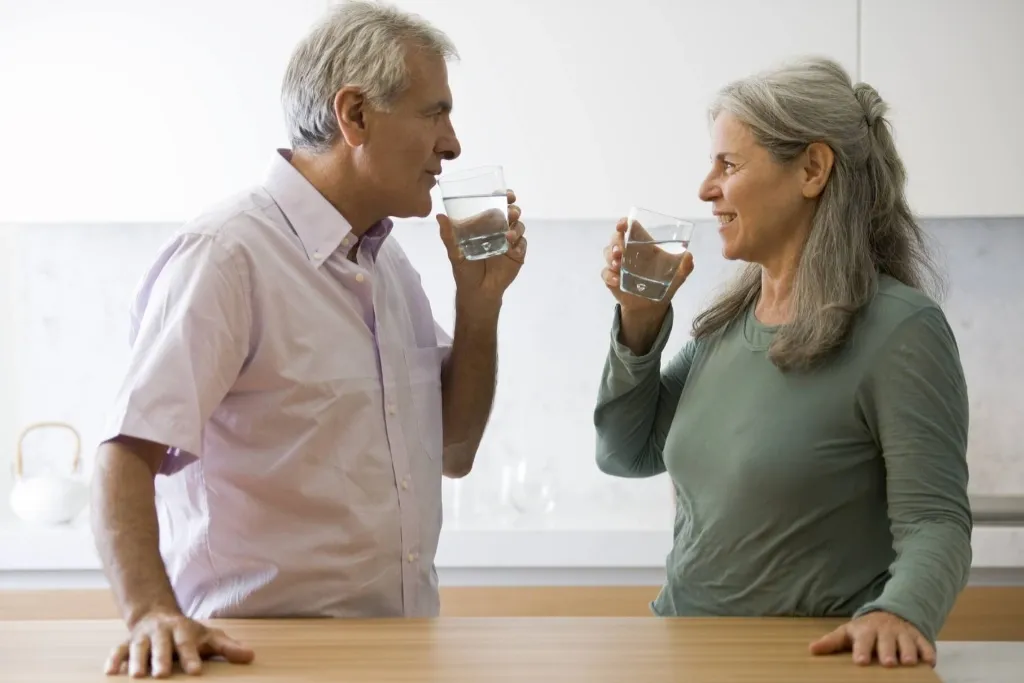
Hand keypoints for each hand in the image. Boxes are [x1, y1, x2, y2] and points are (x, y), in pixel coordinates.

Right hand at [105, 610, 254, 676]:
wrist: (158, 615)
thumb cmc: (187, 633)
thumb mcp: (209, 637)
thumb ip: (228, 648)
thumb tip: (251, 656)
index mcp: (183, 630)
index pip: (188, 644)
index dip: (192, 657)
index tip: (196, 671)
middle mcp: (162, 632)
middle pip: (161, 645)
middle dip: (161, 659)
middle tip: (163, 675)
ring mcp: (143, 637)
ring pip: (138, 647)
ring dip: (137, 660)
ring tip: (137, 676)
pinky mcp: (128, 643)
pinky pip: (118, 650)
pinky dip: (114, 659)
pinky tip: (110, 672)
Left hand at [438, 189, 525, 312]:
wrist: (477, 292)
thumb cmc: (465, 270)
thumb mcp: (454, 252)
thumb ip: (448, 235)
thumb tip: (439, 216)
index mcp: (485, 225)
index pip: (496, 206)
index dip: (504, 198)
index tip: (508, 194)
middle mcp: (499, 230)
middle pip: (511, 214)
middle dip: (513, 210)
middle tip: (511, 213)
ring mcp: (509, 242)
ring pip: (519, 227)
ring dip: (517, 228)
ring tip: (509, 236)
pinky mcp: (517, 255)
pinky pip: (522, 245)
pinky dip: (520, 244)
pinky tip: (513, 248)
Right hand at [601, 216, 692, 313]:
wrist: (653, 306)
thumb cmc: (665, 284)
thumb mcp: (678, 276)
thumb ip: (685, 266)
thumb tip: (689, 256)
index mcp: (644, 245)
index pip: (631, 228)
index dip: (624, 223)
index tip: (623, 225)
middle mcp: (628, 251)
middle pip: (616, 238)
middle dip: (615, 241)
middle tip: (620, 251)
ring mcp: (618, 264)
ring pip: (607, 253)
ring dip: (610, 257)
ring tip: (617, 265)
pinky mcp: (611, 278)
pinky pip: (605, 273)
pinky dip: (609, 276)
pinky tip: (617, 281)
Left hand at [809, 611, 935, 667]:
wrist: (890, 614)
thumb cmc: (865, 630)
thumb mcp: (847, 633)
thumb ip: (831, 642)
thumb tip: (811, 650)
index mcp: (866, 630)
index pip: (863, 640)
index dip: (862, 650)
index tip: (861, 661)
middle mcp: (885, 631)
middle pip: (886, 642)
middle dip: (887, 651)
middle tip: (888, 663)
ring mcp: (903, 633)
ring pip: (907, 642)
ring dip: (908, 652)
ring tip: (908, 663)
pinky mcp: (918, 637)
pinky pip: (925, 644)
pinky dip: (928, 652)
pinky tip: (930, 661)